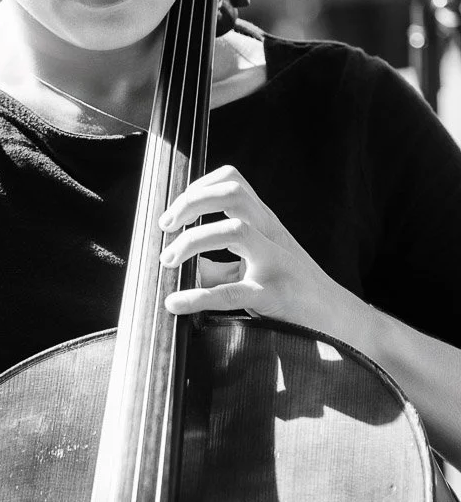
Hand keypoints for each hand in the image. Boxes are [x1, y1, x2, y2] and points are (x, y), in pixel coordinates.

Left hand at [158, 165, 341, 332]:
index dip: (198, 187)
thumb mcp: (255, 268)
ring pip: (233, 230)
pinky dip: (197, 296)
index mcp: (264, 223)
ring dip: (193, 240)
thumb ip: (219, 267)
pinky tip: (175, 303)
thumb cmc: (292, 290)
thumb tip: (185, 270)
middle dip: (190, 203)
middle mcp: (270, 234)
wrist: (336, 319)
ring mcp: (274, 262)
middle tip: (166, 226)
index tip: (175, 211)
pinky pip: (230, 292)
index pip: (232, 182)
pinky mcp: (273, 295)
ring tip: (169, 260)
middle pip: (231, 193)